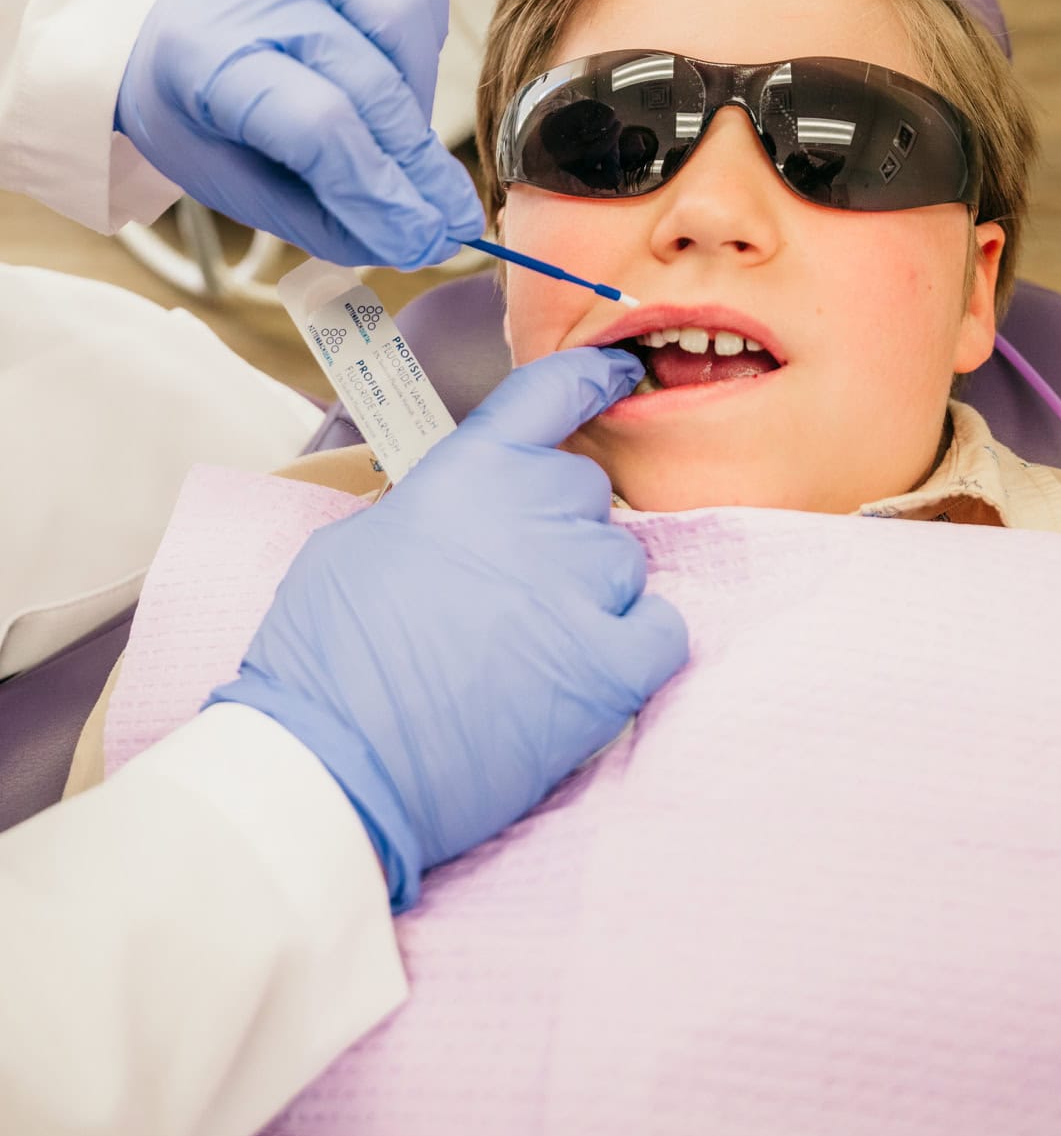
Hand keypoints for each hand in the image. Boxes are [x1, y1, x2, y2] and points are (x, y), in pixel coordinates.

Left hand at [114, 0, 484, 266]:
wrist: (182, 16)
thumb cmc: (205, 107)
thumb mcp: (234, 181)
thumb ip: (322, 219)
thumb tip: (416, 241)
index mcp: (205, 56)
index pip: (316, 126)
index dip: (377, 190)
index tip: (420, 241)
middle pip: (370, 85)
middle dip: (417, 168)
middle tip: (449, 223)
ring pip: (403, 24)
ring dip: (417, 103)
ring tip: (393, 142)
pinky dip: (419, 56)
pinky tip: (390, 82)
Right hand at [206, 348, 687, 910]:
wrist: (333, 760)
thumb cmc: (325, 655)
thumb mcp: (360, 539)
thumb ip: (434, 506)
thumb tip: (463, 517)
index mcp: (470, 470)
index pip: (552, 392)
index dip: (594, 379)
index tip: (621, 375)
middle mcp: (537, 508)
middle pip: (589, 493)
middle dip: (560, 531)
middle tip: (510, 591)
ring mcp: (582, 586)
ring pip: (624, 563)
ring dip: (592, 594)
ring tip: (530, 649)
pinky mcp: (612, 665)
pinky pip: (661, 630)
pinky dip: (635, 647)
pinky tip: (587, 673)